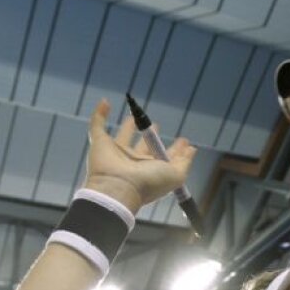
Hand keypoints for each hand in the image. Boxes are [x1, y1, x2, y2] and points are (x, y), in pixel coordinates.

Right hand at [82, 99, 194, 213]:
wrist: (118, 188)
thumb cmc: (148, 182)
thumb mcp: (175, 175)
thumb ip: (184, 162)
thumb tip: (191, 149)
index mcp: (150, 169)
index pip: (164, 157)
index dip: (174, 149)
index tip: (183, 140)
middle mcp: (133, 161)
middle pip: (143, 146)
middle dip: (150, 136)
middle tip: (157, 125)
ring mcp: (116, 152)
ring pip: (122, 136)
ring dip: (128, 127)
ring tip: (135, 116)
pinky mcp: (99, 143)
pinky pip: (97, 125)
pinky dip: (98, 114)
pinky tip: (104, 102)